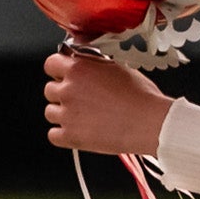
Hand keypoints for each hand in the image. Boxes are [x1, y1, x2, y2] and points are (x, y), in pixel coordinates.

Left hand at [43, 49, 174, 155]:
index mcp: (78, 69)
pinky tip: (81, 130)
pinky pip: (53, 135)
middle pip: (49, 89)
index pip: (50, 64)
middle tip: (82, 99)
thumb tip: (83, 62)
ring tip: (85, 116)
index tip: (65, 75)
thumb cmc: (141, 97)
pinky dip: (64, 134)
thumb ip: (94, 64)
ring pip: (50, 112)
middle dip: (63, 93)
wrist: (151, 123)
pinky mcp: (70, 136)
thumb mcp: (119, 67)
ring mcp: (67, 114)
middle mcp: (68, 90)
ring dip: (63, 113)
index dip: (59, 70)